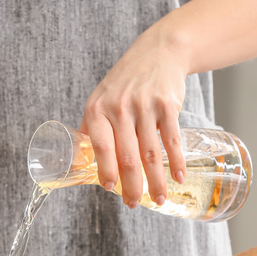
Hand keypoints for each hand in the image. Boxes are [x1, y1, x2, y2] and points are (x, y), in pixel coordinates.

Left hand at [81, 22, 187, 208]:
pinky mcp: (167, 105)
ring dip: (156, 181)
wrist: (159, 51)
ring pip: (150, 153)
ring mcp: (145, 106)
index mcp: (97, 109)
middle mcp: (119, 108)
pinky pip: (171, 140)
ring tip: (158, 199)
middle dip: (132, 186)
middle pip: (128, 157)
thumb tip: (78, 160)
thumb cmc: (125, 81)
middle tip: (133, 204)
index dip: (106, 172)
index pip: (101, 147)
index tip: (111, 190)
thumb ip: (91, 128)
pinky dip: (176, 162)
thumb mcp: (100, 98)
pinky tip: (178, 178)